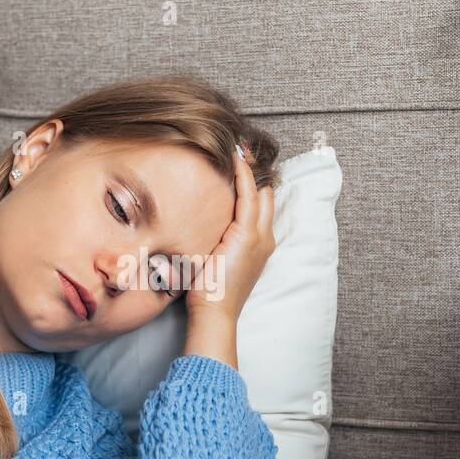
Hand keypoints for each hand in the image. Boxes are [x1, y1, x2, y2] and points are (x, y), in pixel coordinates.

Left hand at [184, 143, 274, 321]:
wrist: (214, 313)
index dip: (253, 183)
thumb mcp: (213, 260)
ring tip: (238, 146)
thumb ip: (212, 241)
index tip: (239, 162)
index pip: (261, 206)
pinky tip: (234, 159)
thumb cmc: (208, 293)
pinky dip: (243, 175)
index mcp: (258, 245)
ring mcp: (260, 236)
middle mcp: (265, 238)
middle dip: (257, 171)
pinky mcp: (248, 235)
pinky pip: (248, 196)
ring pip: (260, 192)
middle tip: (241, 147)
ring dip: (250, 168)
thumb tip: (192, 225)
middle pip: (267, 195)